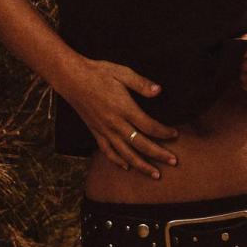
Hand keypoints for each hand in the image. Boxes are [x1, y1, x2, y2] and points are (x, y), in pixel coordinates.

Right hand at [65, 57, 179, 176]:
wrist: (71, 78)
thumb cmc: (98, 72)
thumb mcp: (122, 72)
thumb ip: (141, 83)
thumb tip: (159, 91)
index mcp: (124, 108)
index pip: (149, 126)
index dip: (164, 133)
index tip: (175, 135)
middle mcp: (115, 123)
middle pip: (141, 145)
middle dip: (159, 155)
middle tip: (174, 162)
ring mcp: (104, 130)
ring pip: (125, 154)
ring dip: (141, 166)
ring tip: (155, 174)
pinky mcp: (95, 131)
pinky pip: (107, 151)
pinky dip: (117, 161)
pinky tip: (127, 167)